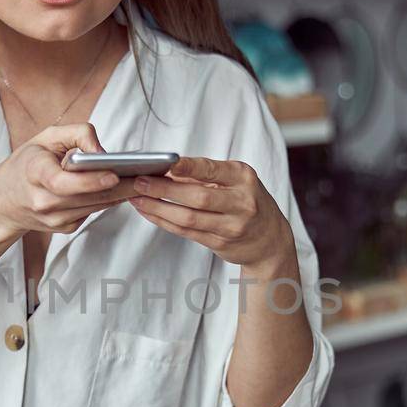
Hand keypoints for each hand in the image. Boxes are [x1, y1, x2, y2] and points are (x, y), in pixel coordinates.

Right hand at [0, 121, 138, 238]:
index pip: (64, 183)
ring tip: (145, 180)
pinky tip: (125, 189)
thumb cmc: (26, 164)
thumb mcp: (45, 137)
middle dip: (121, 186)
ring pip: (96, 206)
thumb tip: (104, 151)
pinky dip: (109, 200)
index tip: (114, 174)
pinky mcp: (64, 228)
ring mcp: (54, 219)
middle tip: (148, 176)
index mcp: (34, 174)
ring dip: (122, 194)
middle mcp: (43, 201)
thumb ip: (77, 134)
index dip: (90, 181)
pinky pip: (93, 212)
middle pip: (88, 197)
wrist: (3, 202)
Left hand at [129, 154, 295, 273]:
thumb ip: (204, 176)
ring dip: (158, 207)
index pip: (212, 170)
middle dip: (164, 190)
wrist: (270, 240)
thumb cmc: (247, 202)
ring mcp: (232, 226)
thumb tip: (164, 170)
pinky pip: (186, 232)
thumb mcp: (235, 182)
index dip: (188, 167)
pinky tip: (149, 212)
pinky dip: (164, 221)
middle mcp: (241, 202)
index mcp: (243, 178)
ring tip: (136, 198)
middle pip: (197, 197)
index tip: (166, 163)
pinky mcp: (221, 243)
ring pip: (188, 218)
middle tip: (139, 182)